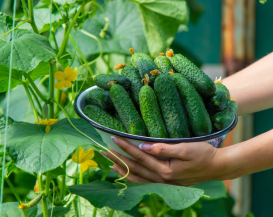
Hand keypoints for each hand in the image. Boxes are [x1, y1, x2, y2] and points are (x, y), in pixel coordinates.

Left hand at [101, 137, 234, 185]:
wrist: (217, 167)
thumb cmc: (203, 154)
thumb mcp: (186, 148)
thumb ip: (164, 149)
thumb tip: (144, 145)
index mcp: (166, 170)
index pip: (140, 156)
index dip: (126, 147)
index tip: (114, 138)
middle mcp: (162, 179)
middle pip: (135, 168)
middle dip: (118, 159)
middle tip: (104, 151)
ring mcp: (164, 183)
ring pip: (137, 178)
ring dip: (122, 170)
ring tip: (110, 164)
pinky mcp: (167, 183)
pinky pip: (145, 182)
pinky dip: (133, 179)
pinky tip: (127, 174)